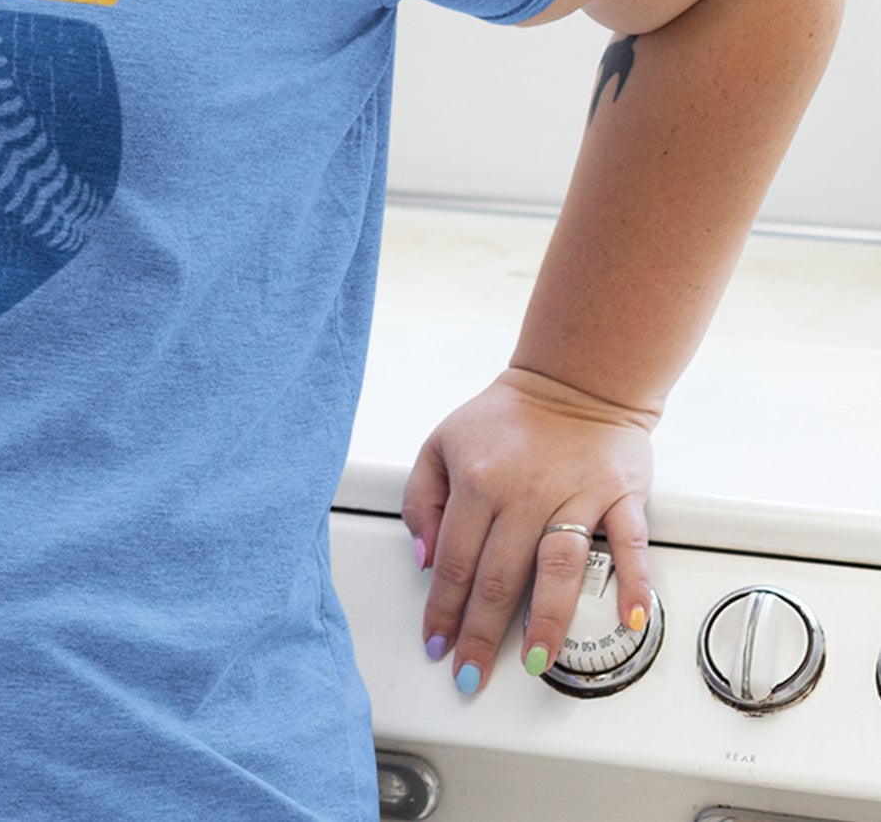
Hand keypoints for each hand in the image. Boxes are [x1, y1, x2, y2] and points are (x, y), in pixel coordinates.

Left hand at [401, 365, 658, 695]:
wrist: (572, 381)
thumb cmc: (506, 418)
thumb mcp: (441, 443)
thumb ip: (422, 499)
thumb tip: (425, 558)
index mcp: (477, 481)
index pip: (454, 560)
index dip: (442, 609)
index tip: (436, 644)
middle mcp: (524, 492)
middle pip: (498, 577)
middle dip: (481, 634)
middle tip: (471, 675)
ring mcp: (575, 495)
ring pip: (557, 568)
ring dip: (545, 622)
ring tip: (534, 664)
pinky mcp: (620, 496)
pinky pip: (629, 544)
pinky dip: (635, 582)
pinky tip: (632, 619)